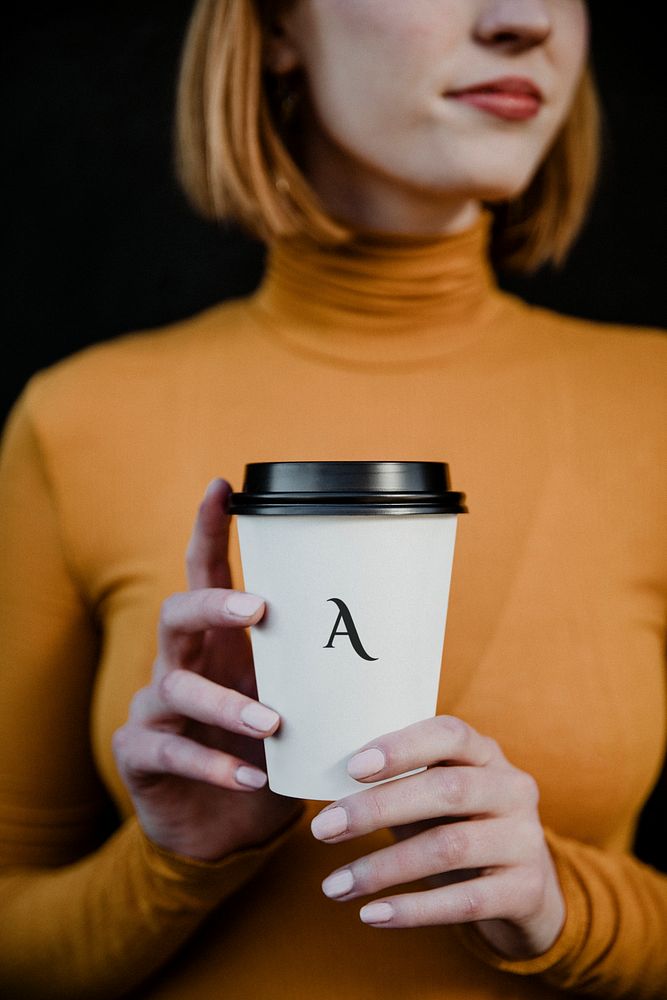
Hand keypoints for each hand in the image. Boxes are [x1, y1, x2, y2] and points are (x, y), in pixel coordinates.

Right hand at [112, 478, 303, 860]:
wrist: (226, 831)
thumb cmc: (269, 757)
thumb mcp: (300, 710)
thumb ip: (326, 680)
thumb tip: (405, 651)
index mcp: (220, 644)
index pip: (207, 574)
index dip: (209, 529)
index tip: (222, 485)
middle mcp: (182, 665)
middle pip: (177, 614)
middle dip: (213, 604)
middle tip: (257, 608)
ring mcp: (155, 710)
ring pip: (175, 686)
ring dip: (226, 701)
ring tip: (274, 722)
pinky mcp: (140, 756)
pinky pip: (169, 750)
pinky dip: (213, 763)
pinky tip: (253, 775)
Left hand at [310, 715, 564, 959]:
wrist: (529, 890)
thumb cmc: (461, 827)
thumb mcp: (438, 798)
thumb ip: (400, 785)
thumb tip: (329, 791)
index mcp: (486, 754)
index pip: (449, 734)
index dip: (401, 747)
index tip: (352, 768)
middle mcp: (512, 789)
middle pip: (445, 790)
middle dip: (377, 809)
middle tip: (323, 829)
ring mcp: (525, 839)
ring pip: (449, 847)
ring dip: (383, 868)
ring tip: (334, 885)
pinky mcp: (526, 890)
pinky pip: (464, 901)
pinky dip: (413, 909)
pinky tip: (371, 914)